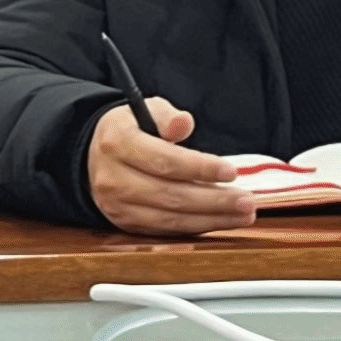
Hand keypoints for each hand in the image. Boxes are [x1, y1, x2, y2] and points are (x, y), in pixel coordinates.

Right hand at [86, 97, 256, 235]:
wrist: (93, 155)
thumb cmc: (128, 129)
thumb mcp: (145, 109)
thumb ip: (167, 115)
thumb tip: (184, 123)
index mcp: (118, 143)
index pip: (164, 160)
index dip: (200, 168)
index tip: (231, 171)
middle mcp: (114, 178)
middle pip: (170, 195)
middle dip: (214, 201)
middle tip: (247, 201)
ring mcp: (118, 206)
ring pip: (169, 220)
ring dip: (211, 220)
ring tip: (242, 214)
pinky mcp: (125, 225)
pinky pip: (165, 231)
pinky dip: (195, 228)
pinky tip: (219, 222)